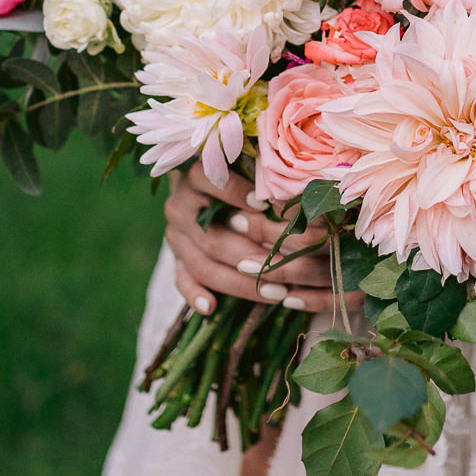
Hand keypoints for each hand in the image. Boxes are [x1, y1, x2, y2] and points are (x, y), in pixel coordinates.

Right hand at [164, 163, 359, 314]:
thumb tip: (300, 191)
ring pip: (202, 265)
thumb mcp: (247, 167)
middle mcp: (180, 207)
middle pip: (212, 238)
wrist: (198, 185)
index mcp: (195, 177)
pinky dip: (195, 295)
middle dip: (252, 256)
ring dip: (240, 283)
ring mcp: (176, 236)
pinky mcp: (177, 257)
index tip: (264, 204)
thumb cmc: (237, 172)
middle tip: (285, 268)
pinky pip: (182, 280)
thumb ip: (264, 177)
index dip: (236, 193)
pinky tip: (212, 308)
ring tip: (276, 293)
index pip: (211, 183)